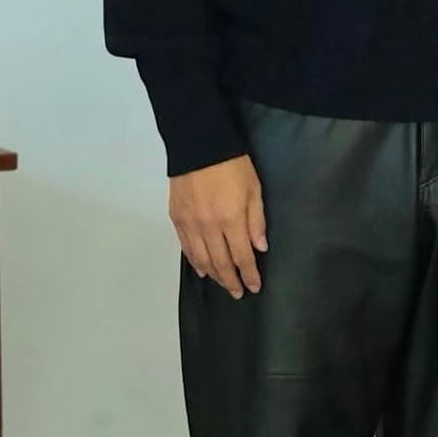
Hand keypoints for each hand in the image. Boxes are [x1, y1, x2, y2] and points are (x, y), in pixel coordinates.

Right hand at [169, 154, 267, 298]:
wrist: (198, 143)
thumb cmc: (231, 164)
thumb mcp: (254, 190)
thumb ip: (256, 221)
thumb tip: (260, 248)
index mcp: (231, 219)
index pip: (242, 257)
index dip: (249, 275)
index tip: (255, 286)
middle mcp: (209, 226)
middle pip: (221, 263)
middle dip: (232, 281)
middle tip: (239, 293)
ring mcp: (191, 224)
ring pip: (202, 259)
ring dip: (214, 276)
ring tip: (223, 284)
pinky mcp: (177, 218)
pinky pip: (186, 247)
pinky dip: (195, 262)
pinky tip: (202, 270)